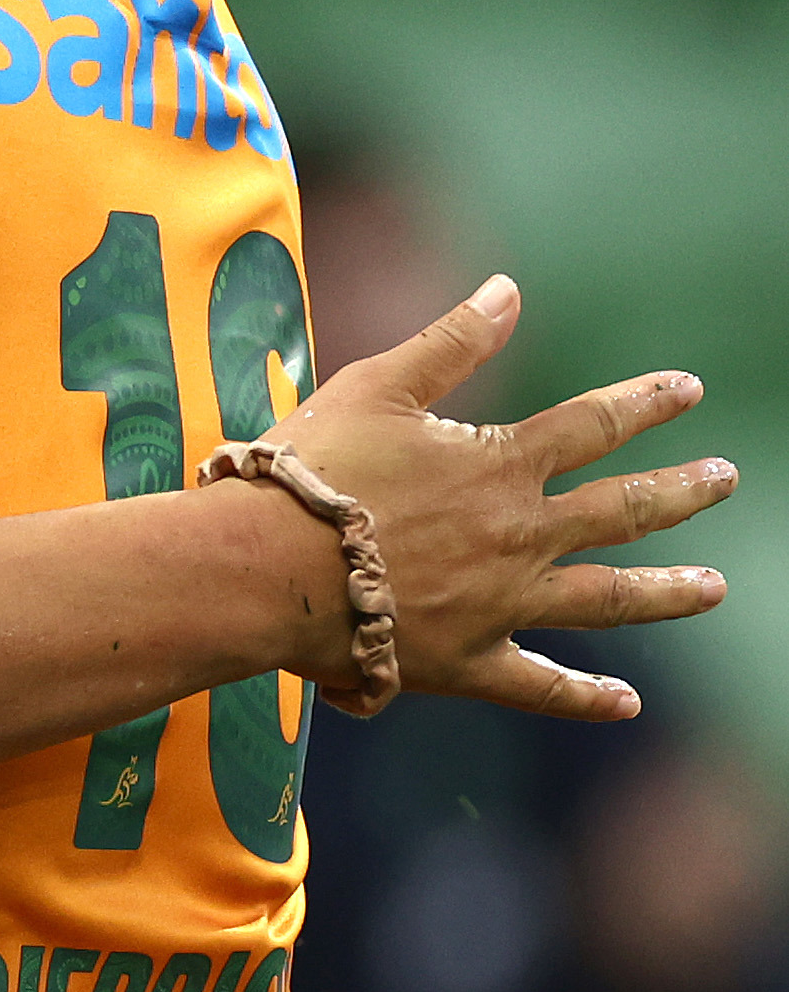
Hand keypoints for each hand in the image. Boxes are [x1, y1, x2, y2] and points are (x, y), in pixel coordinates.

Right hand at [268, 274, 732, 720]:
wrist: (264, 566)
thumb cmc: (309, 469)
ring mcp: (501, 604)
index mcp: (496, 465)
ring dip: (666, 593)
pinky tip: (626, 702)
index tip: (688, 389)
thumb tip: (509, 289)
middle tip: (726, 478)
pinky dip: (585, 696)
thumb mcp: (375, 386)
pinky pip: (540, 684)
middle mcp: (518, 535)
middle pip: (620, 510)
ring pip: (605, 598)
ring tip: (715, 590)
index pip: (589, 424)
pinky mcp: (468, 661)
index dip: (642, 403)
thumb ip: (450, 341)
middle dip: (680, 491)